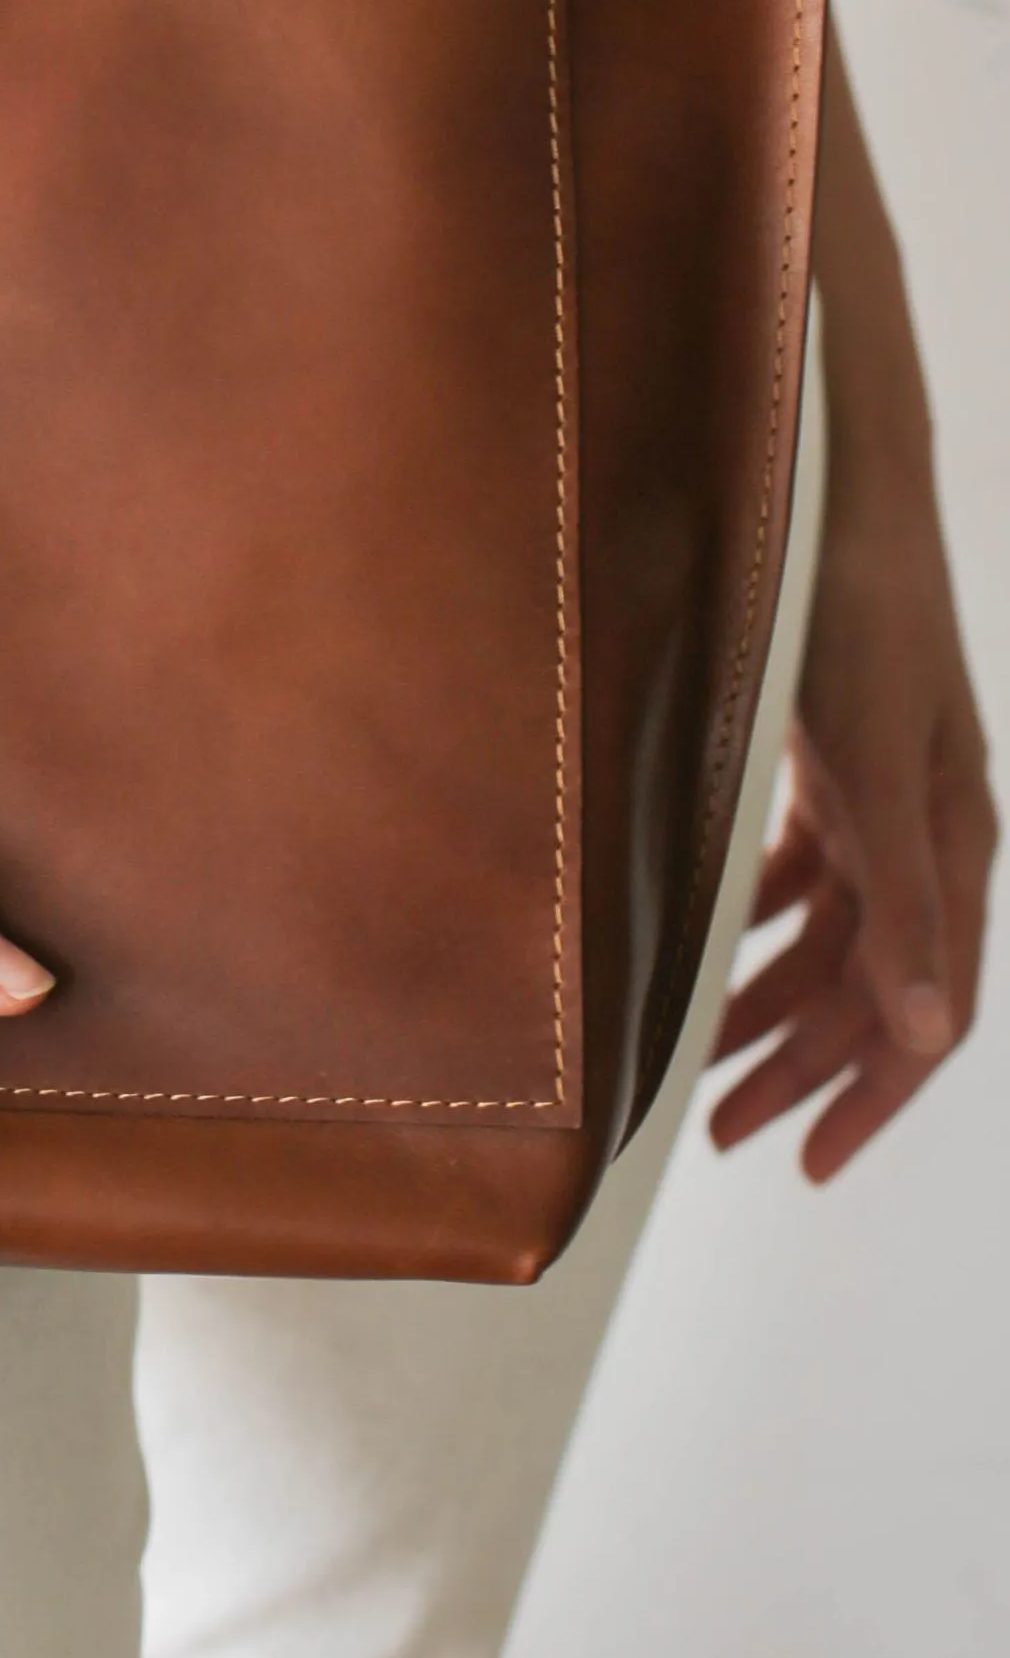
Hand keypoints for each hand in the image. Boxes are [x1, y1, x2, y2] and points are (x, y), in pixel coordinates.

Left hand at [708, 466, 994, 1180]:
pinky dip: (757, 918)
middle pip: (871, 985)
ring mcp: (878, 796)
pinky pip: (801, 873)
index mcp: (955, 846)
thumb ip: (904, 897)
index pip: (924, 1008)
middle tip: (727, 1131)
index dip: (870, 1092)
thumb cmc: (865, 616)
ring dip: (770, 1000)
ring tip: (702, 1060)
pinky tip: (706, 945)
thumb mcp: (877, 765)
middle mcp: (925, 833)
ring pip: (827, 935)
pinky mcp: (831, 760)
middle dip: (803, 1065)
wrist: (835, 493)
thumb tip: (930, 1031)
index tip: (810, 1164)